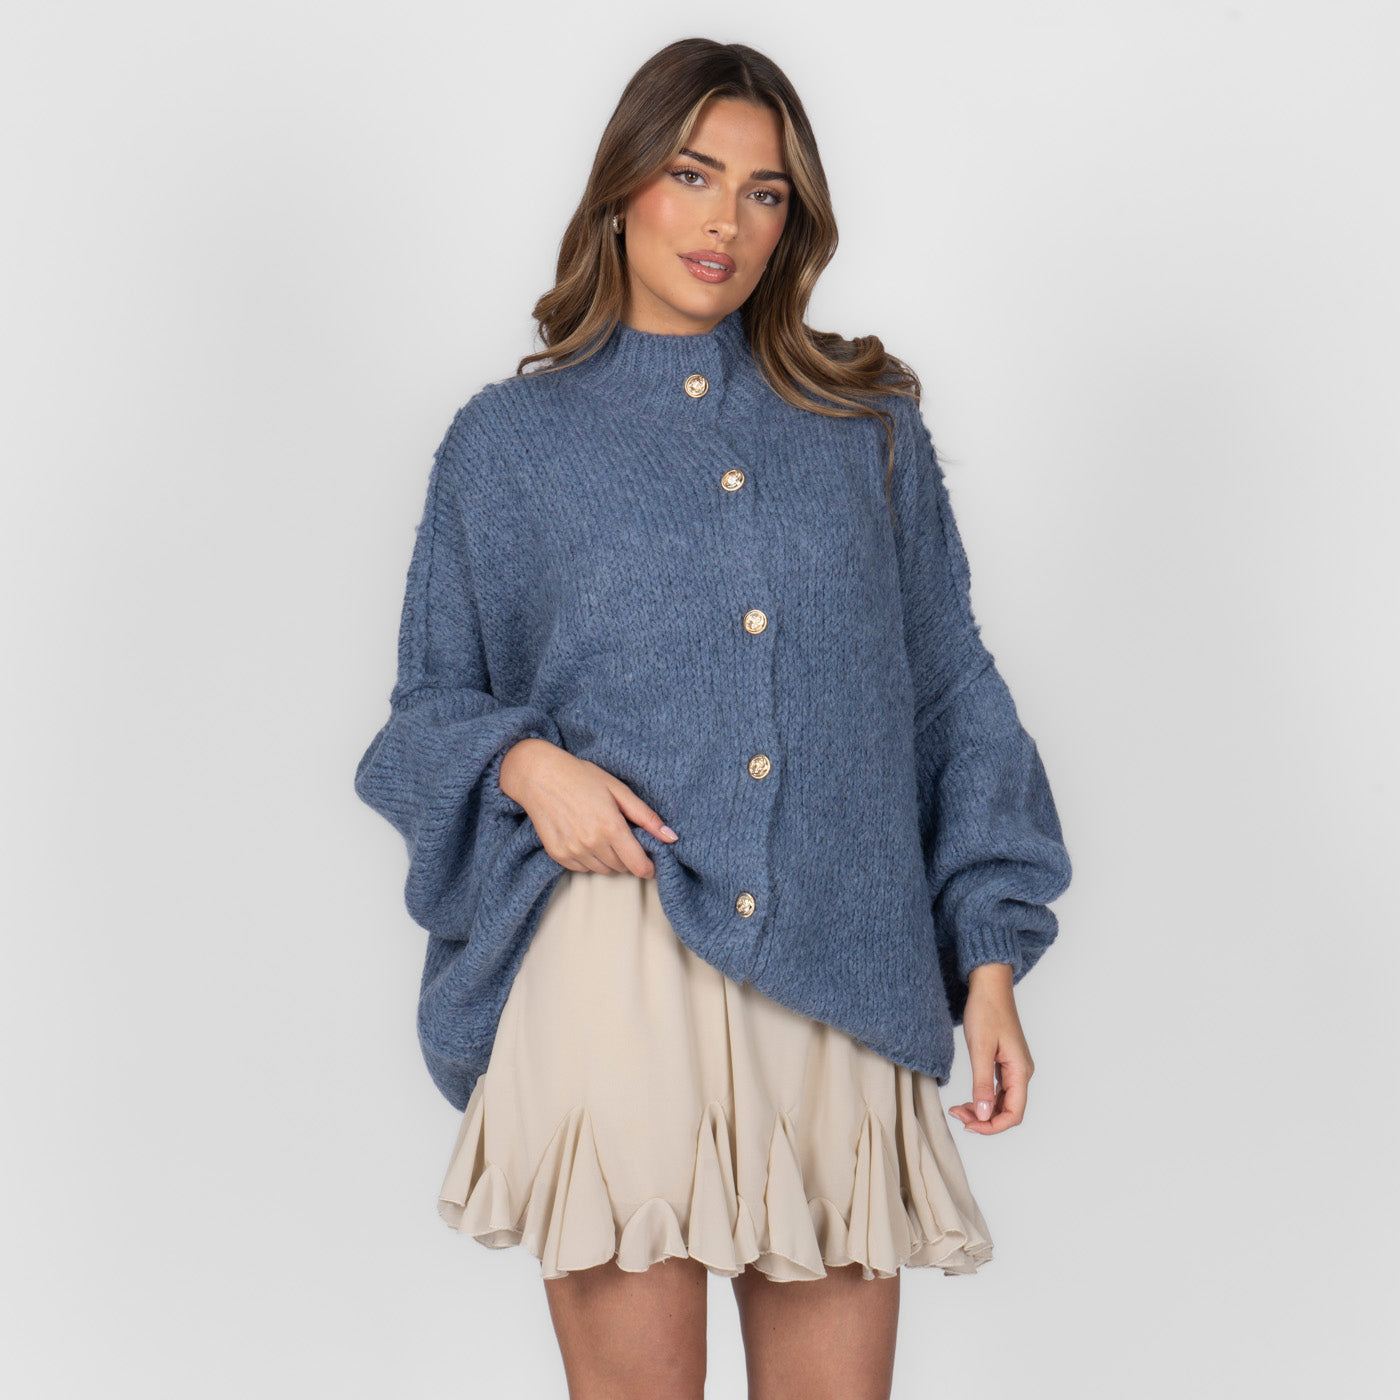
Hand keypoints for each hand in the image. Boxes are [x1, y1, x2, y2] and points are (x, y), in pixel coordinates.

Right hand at [498, 738, 678, 877]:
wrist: (539, 775)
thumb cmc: (581, 776)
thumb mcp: (618, 790)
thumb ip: (646, 817)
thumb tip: (671, 837)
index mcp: (610, 827)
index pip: (638, 866)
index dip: (649, 867)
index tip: (651, 861)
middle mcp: (591, 844)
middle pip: (622, 868)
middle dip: (628, 857)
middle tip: (623, 835)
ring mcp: (573, 851)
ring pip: (603, 870)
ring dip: (609, 859)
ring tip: (602, 833)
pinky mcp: (558, 855)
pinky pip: (583, 868)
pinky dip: (590, 858)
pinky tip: (585, 836)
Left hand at [947, 962, 1034, 1135]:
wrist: (989, 986)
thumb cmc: (986, 1011)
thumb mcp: (980, 1048)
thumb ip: (982, 1083)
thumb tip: (983, 1115)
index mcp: (1020, 1071)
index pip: (1014, 1114)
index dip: (992, 1126)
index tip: (968, 1125)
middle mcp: (1021, 1073)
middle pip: (1008, 1111)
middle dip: (984, 1120)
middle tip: (957, 1115)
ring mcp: (1014, 1068)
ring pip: (1002, 1102)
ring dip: (982, 1111)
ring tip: (958, 1109)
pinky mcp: (1005, 1063)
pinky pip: (998, 1090)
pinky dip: (983, 1098)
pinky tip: (968, 1099)